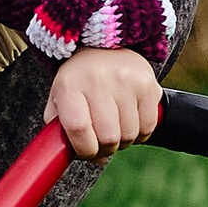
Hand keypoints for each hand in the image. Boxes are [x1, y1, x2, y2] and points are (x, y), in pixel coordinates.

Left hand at [46, 45, 161, 158]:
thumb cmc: (78, 83)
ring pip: (130, 135)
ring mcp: (126, 80)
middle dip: (105, 148)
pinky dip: (140, 132)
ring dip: (123, 140)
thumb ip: (63, 134)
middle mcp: (98, 80)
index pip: (79, 129)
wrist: (103, 47)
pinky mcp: (148, 84)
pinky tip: (131, 121)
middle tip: (103, 141)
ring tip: (116, 127)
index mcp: (69, 86)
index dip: (85, 150)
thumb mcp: (59, 102)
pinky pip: (148, 126)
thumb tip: (96, 160)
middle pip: (108, 136)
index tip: (87, 151)